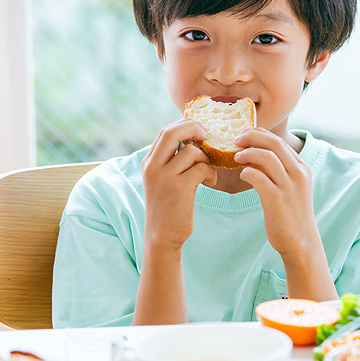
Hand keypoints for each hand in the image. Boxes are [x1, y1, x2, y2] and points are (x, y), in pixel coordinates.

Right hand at [141, 119, 216, 252]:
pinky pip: (202, 168)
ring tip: (208, 172)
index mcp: (148, 162)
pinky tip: (210, 182)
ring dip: (206, 159)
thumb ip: (170, 159)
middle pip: (172, 132)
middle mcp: (153, 167)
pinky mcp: (179, 188)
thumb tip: (192, 137)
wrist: (162, 235)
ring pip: (192, 152)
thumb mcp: (161, 179)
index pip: (165, 131)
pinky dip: (211, 173)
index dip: (184, 125)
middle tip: (207, 135)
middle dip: (193, 128)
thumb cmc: (167, 205)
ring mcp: (165, 177)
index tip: (199, 130)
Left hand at [232, 128, 316, 257]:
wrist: (301, 241)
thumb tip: (250, 154)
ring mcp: (290, 186)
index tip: (243, 134)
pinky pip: (260, 178)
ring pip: (267, 157)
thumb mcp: (286, 186)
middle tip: (235, 140)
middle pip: (274, 143)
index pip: (279, 140)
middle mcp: (299, 173)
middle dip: (252, 137)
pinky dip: (248, 172)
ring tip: (236, 157)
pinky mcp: (278, 200)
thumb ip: (273, 169)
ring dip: (248, 153)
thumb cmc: (289, 212)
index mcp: (302, 167)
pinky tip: (242, 175)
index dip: (259, 133)